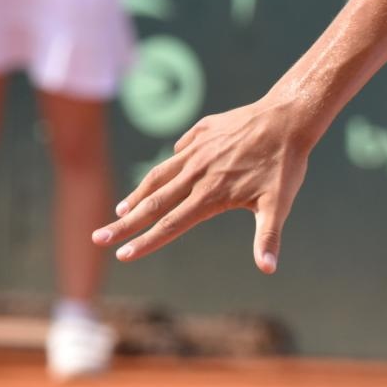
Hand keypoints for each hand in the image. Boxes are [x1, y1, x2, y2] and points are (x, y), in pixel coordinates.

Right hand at [91, 95, 313, 272]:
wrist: (288, 117)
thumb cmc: (285, 165)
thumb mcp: (279, 203)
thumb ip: (268, 236)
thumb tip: (268, 269)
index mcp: (211, 194)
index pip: (171, 224)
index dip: (145, 242)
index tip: (122, 255)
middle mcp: (197, 173)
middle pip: (153, 203)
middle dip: (124, 224)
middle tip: (98, 237)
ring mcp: (197, 151)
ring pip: (159, 176)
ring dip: (138, 194)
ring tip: (121, 209)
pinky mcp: (202, 132)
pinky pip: (179, 150)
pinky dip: (167, 165)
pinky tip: (162, 173)